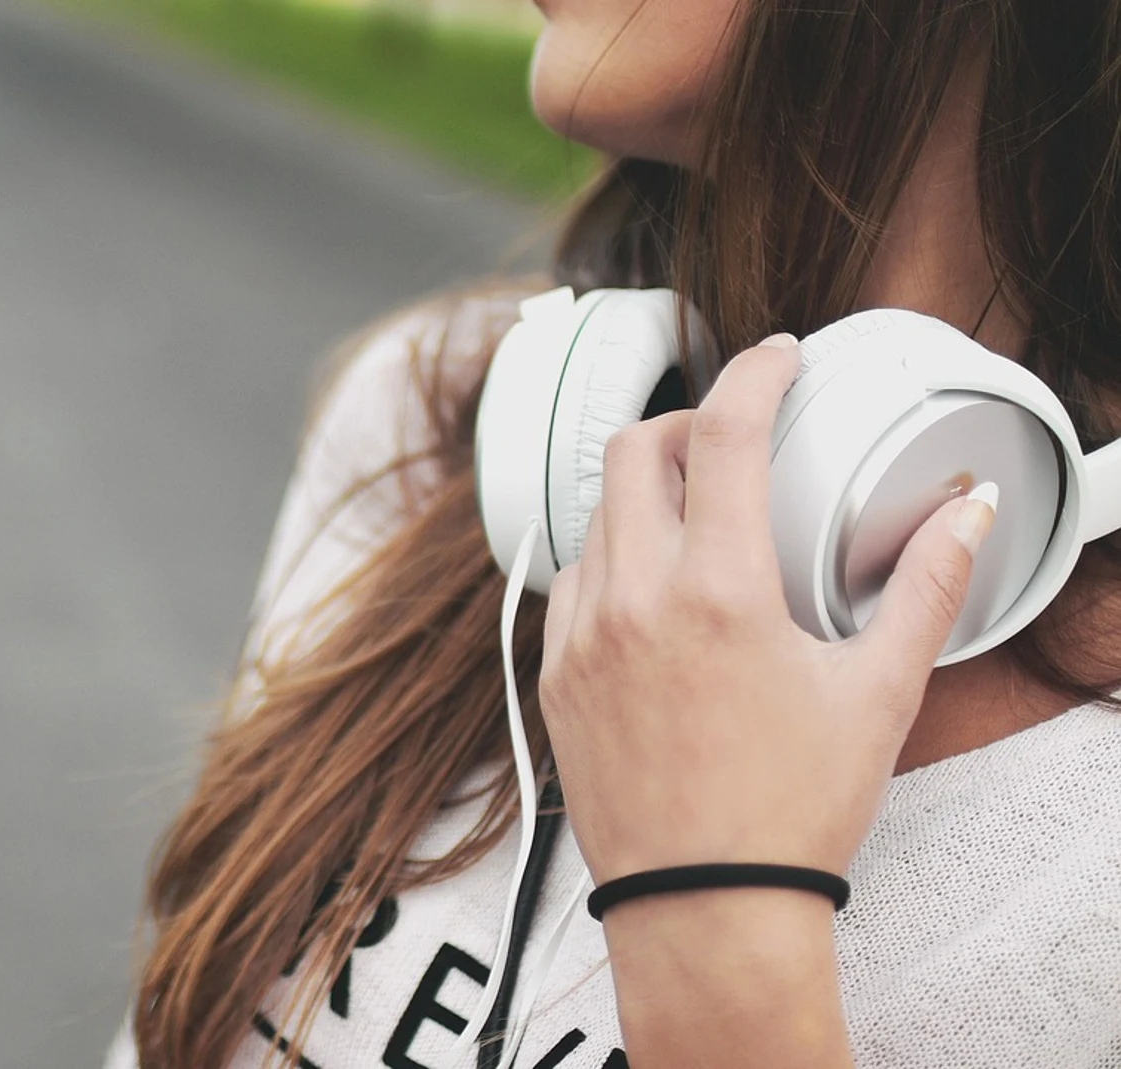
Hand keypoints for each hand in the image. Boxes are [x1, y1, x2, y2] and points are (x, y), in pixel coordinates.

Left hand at [538, 333, 998, 885]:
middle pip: (635, 450)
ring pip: (596, 516)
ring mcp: (580, 639)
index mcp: (717, 592)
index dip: (754, 373)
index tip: (776, 357)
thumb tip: (969, 513)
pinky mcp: (553, 676)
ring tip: (698, 515)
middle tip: (732, 438)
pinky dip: (610, 558)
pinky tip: (651, 586)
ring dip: (645, 493)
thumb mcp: (879, 693)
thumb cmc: (794, 811)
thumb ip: (925, 587)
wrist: (704, 907)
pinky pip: (571, 583)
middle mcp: (633, 600)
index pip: (724, 434)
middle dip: (686, 424)